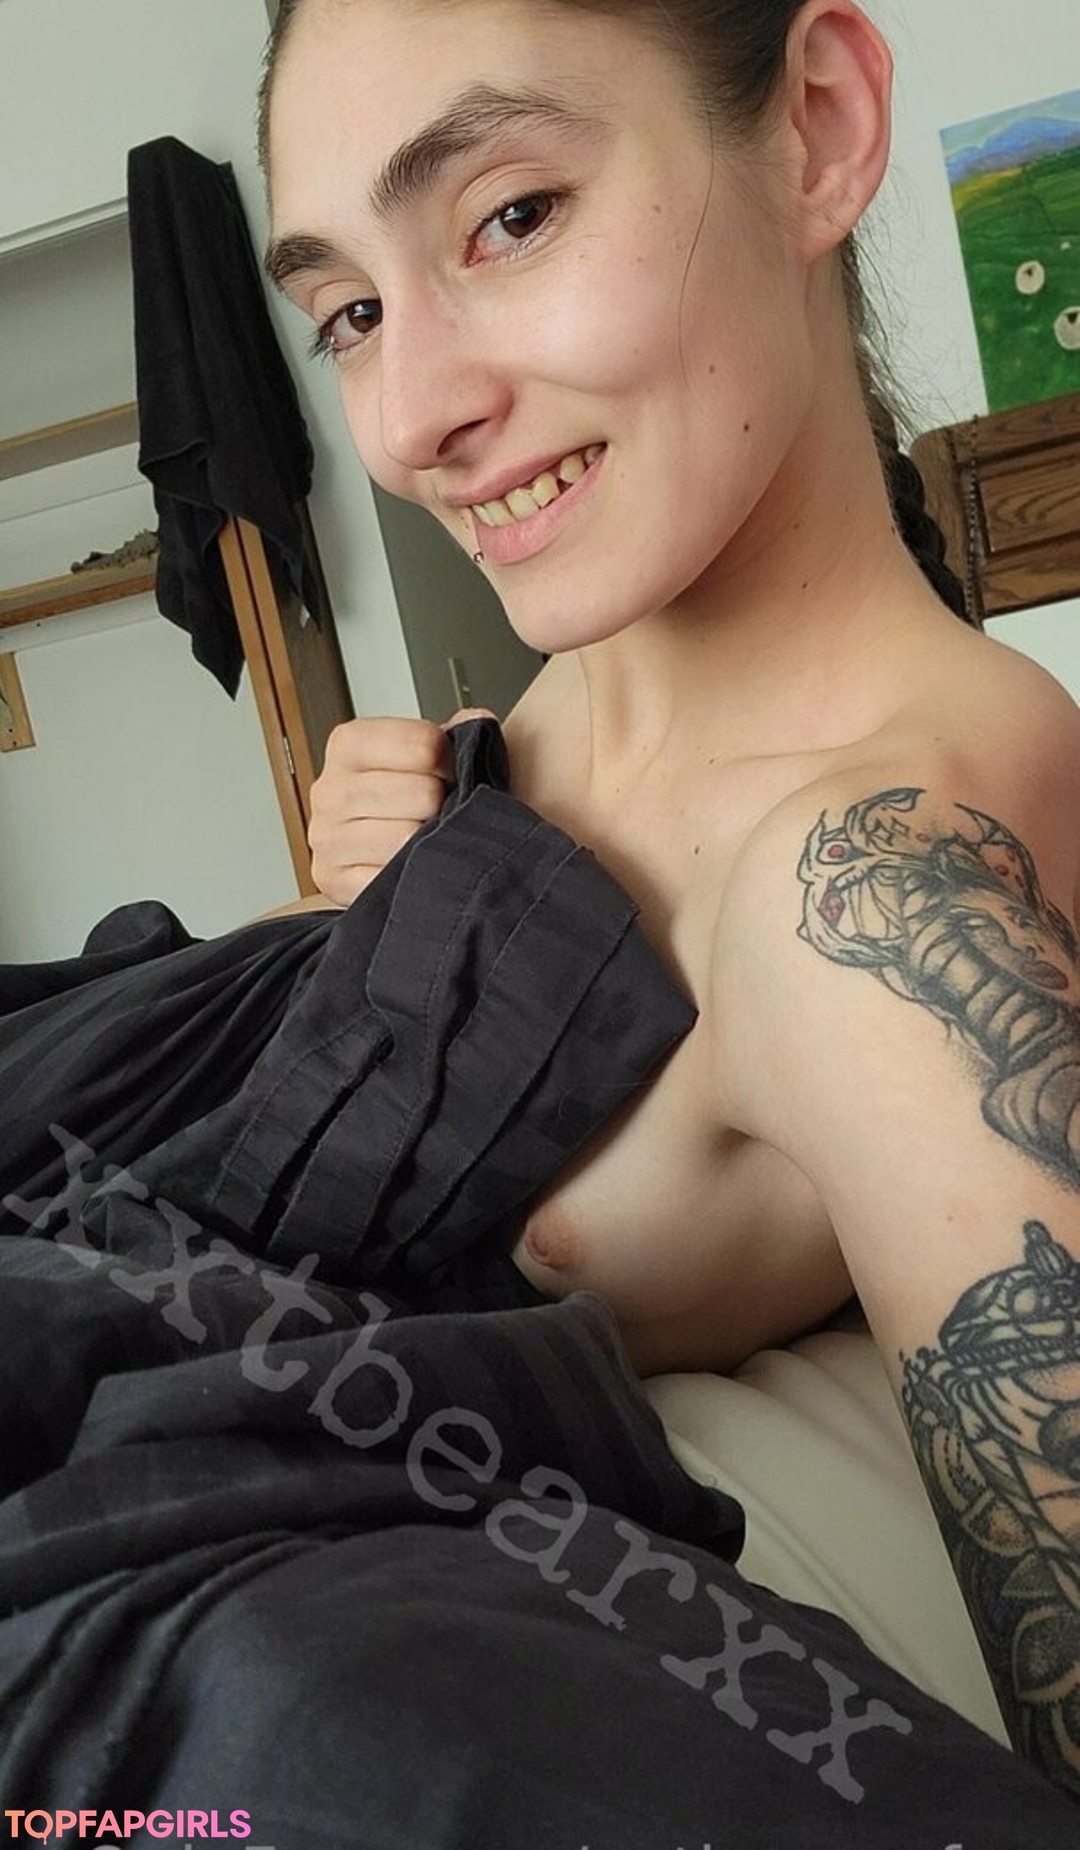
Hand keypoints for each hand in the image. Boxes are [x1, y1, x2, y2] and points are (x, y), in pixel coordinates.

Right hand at [307, 709, 494, 904]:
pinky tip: (409, 863)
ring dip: (429, 840)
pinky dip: (411, 873)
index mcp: (348, 745)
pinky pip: (392, 876)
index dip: (451, 759)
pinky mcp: (333, 880)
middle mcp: (330, 790)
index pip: (424, 745)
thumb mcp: (423, 754)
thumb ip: (454, 734)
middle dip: (442, 803)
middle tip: (436, 809)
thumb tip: (478, 723)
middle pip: (422, 793)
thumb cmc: (401, 796)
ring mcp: (328, 838)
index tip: (447, 770)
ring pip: (408, 837)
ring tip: (424, 835)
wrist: (370, 846)